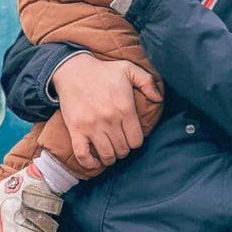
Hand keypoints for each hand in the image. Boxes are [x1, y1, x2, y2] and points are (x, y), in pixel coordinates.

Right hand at [51, 54, 161, 170]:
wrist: (72, 70)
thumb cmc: (102, 71)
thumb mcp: (128, 68)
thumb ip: (147, 81)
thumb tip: (158, 98)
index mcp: (125, 108)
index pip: (137, 141)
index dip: (135, 141)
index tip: (129, 136)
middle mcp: (110, 119)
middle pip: (123, 150)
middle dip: (123, 149)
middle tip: (118, 142)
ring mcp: (92, 126)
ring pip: (107, 155)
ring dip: (109, 157)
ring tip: (108, 149)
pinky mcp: (76, 129)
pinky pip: (83, 155)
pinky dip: (89, 163)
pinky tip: (95, 161)